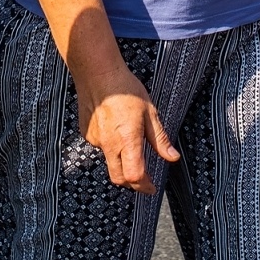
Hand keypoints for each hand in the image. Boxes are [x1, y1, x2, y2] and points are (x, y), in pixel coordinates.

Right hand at [77, 64, 178, 193]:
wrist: (97, 73)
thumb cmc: (125, 88)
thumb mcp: (150, 112)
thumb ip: (160, 139)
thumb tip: (172, 157)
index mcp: (128, 139)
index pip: (135, 176)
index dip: (144, 186)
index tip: (152, 187)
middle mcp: (109, 144)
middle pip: (119, 178)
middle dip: (132, 182)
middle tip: (143, 177)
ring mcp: (95, 139)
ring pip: (109, 162)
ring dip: (120, 162)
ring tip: (129, 142)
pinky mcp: (86, 133)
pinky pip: (100, 147)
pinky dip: (109, 145)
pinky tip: (114, 128)